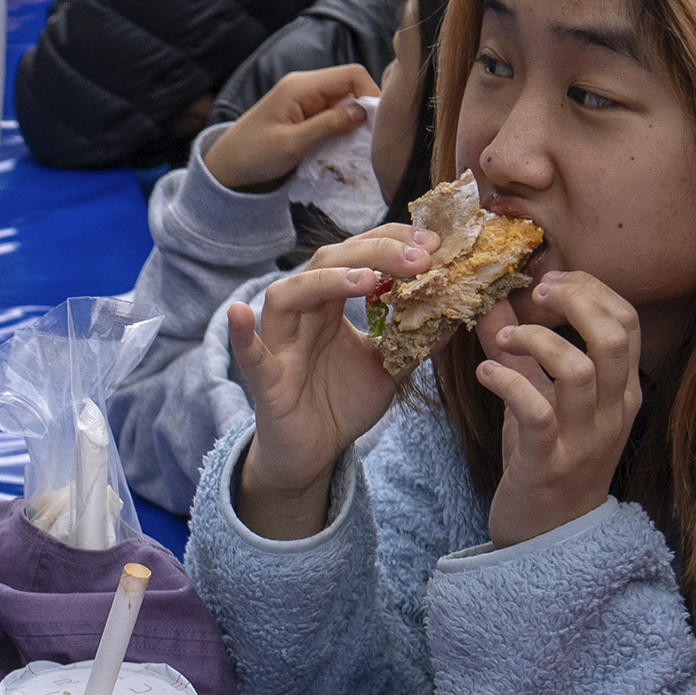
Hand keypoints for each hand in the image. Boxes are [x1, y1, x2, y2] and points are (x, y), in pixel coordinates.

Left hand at [200, 62, 378, 191]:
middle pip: (351, 87)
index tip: (377, 125)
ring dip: (353, 124)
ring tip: (355, 149)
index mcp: (300, 86)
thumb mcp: (291, 144)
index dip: (370, 94)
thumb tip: (362, 111)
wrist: (227, 169)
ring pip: (345, 103)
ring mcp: (306, 101)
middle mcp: (306, 87)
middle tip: (369, 142)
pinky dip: (342, 131)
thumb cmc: (252, 156)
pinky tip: (342, 149)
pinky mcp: (306, 116)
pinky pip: (334, 116)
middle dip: (364, 112)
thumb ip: (326, 126)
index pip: (351, 74)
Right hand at [223, 227, 429, 518]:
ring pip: (289, 294)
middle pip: (327, 262)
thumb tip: (456, 311)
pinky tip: (239, 313)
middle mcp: (304, 314)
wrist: (314, 453)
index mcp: (331, 304)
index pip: (357, 254)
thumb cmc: (342, 402)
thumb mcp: (390, 368)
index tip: (434, 243)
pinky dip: (240, 334)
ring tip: (369, 278)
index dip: (392, 241)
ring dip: (327, 280)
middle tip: (421, 257)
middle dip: (375, 252)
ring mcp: (282, 343)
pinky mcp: (267, 380)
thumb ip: (416, 340)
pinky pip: (250, 354)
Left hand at [470, 267, 641, 544]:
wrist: (549, 537)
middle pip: (613, 337)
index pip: (626, 322)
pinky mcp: (550, 463)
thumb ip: (522, 352)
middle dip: (576, 300)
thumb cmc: (548, 461)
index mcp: (622, 391)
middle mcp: (613, 412)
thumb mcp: (541, 398)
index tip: (550, 279)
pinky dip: (508, 384)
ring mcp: (585, 439)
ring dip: (538, 341)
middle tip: (537, 292)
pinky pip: (537, 413)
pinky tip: (484, 373)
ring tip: (504, 337)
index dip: (591, 289)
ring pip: (580, 371)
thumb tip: (492, 299)